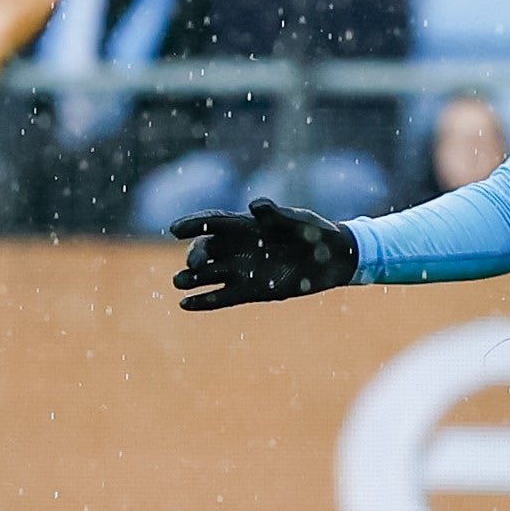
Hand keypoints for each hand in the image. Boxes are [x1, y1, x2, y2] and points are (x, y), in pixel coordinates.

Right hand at [170, 198, 360, 308]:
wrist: (334, 259)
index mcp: (247, 225)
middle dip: (196, 254)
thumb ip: (277, 215)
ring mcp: (243, 270)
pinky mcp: (252, 291)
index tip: (175, 229)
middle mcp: (239, 248)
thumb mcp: (299, 221)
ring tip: (178, 282)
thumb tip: (254, 205)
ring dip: (192, 278)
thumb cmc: (316, 233)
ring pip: (210, 274)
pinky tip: (185, 305)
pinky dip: (204, 301)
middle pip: (208, 249)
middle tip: (193, 263)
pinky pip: (222, 297)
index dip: (194, 224)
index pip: (214, 223)